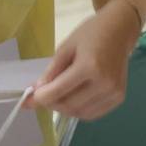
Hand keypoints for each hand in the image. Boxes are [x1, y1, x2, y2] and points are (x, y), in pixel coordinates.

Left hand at [28, 0, 139, 119]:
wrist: (119, 30)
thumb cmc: (91, 34)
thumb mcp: (65, 47)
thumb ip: (51, 71)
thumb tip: (36, 92)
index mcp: (89, 66)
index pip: (58, 91)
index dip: (40, 98)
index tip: (26, 101)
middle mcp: (104, 83)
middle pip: (69, 106)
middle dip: (51, 104)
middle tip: (41, 97)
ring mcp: (114, 92)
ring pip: (80, 113)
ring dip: (64, 109)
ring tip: (57, 96)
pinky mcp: (119, 98)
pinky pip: (93, 114)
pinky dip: (79, 110)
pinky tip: (73, 98)